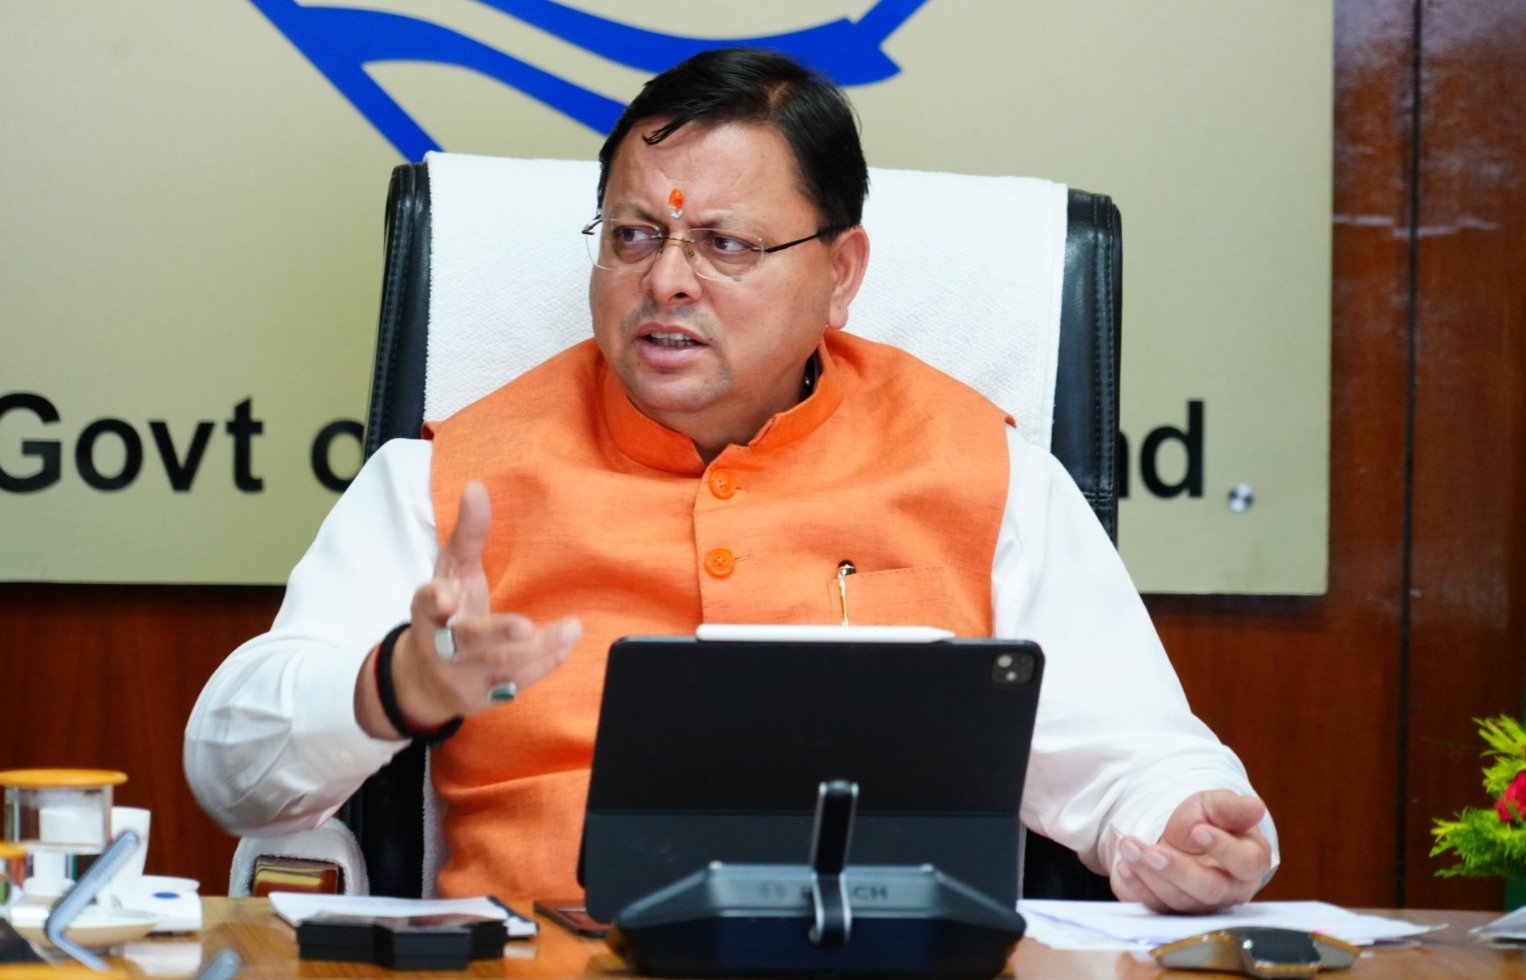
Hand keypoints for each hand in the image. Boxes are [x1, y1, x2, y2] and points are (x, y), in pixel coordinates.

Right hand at [359, 480, 580, 736]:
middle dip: (496, 634)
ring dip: (539, 649)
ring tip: (572, 628)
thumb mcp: (449, 573)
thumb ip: (467, 534)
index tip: (447, 596)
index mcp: (428, 613)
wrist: (423, 680)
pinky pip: (518, 684)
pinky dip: (545, 665)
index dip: (435, 601)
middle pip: (468, 642)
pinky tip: (567, 645)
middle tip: (525, 627)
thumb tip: (477, 486)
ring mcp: (463, 676)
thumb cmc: (444, 615)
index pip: (427, 605)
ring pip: (500, 666)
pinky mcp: (485, 697)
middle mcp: (441, 647)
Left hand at [1110, 790, 1271, 912]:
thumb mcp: (1216, 805)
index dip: (1223, 849)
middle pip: (1208, 888)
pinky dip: (1137, 887)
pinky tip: (1123, 866)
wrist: (1177, 834)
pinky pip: (1155, 906)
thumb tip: (1256, 806)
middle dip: (1177, 869)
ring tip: (1129, 847)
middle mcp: (1228, 889)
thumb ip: (1233, 808)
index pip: (1245, 863)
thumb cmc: (1205, 820)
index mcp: (1249, 862)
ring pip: (1178, 899)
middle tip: (1152, 850)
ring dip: (1149, 874)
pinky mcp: (1172, 909)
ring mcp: (1200, 904)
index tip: (1198, 831)